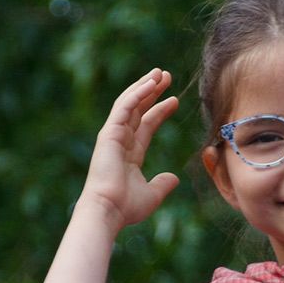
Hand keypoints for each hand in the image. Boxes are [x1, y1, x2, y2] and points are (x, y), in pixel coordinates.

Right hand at [79, 68, 180, 228]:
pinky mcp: (109, 133)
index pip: (146, 126)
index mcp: (129, 154)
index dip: (159, 111)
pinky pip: (124, 107)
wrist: (108, 210)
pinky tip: (151, 83)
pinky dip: (137, 93)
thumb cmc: (126, 207)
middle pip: (138, 110)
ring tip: (160, 72)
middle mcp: (120, 141)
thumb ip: (162, 184)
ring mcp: (113, 135)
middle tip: (167, 76)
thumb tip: (174, 178)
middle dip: (152, 92)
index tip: (174, 100)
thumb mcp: (151, 195)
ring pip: (130, 103)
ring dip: (145, 86)